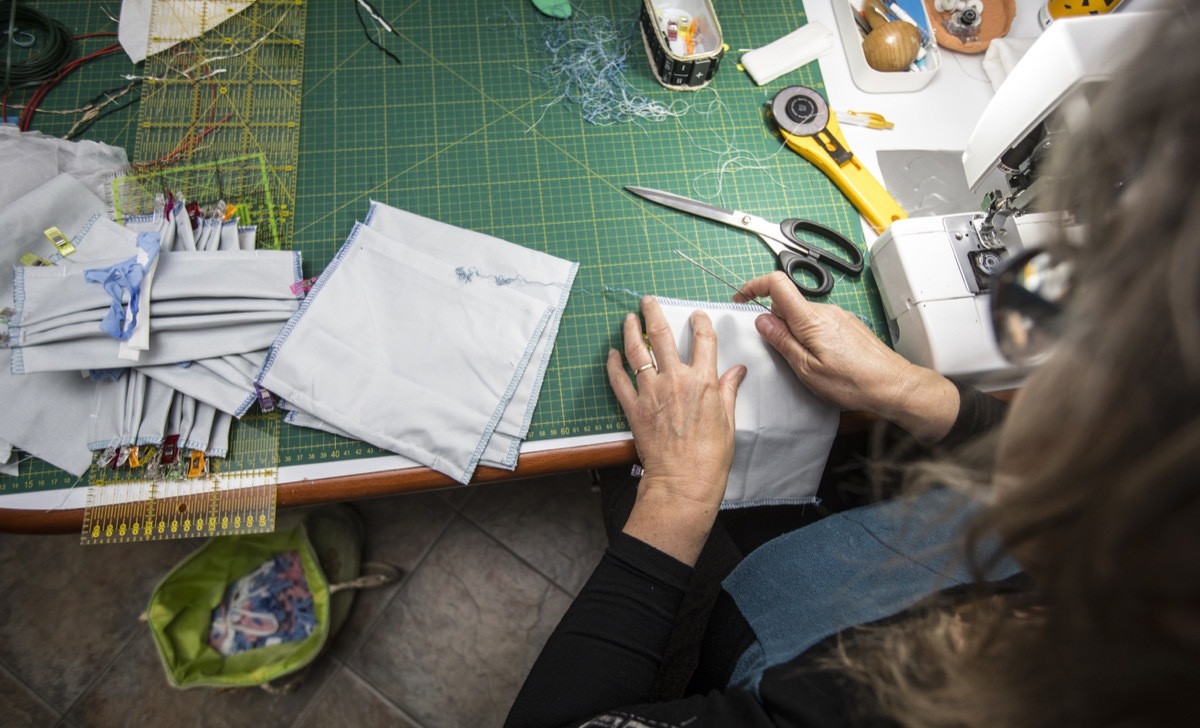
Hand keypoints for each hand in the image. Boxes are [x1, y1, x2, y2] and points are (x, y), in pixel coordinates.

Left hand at [606, 296, 745, 563]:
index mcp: (703, 381)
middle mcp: (675, 379)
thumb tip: (738, 371)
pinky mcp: (633, 407)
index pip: (703, 340)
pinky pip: (618, 380)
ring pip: (636, 351)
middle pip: (662, 336)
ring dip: (631, 331)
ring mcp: (651, 392)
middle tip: (648, 301)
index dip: (700, 322)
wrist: (683, 481)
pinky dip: (613, 364)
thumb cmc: (711, 457)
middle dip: (654, 313)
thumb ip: (728, 390)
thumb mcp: (728, 421)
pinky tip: (611, 353)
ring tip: (628, 318)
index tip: (696, 315)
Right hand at [734, 272, 957, 444]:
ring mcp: (838, 315)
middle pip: (787, 303)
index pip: (777, 284)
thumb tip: (762, 321)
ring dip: (794, 332)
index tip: (742, 299)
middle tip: (778, 351)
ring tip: (805, 362)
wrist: (892, 385)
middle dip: (775, 322)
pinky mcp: (847, 324)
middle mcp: (825, 310)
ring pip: (803, 315)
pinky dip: (810, 335)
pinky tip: (821, 359)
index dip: (754, 286)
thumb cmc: (853, 382)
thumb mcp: (807, 369)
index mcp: (810, 319)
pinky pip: (818, 322)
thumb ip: (782, 341)